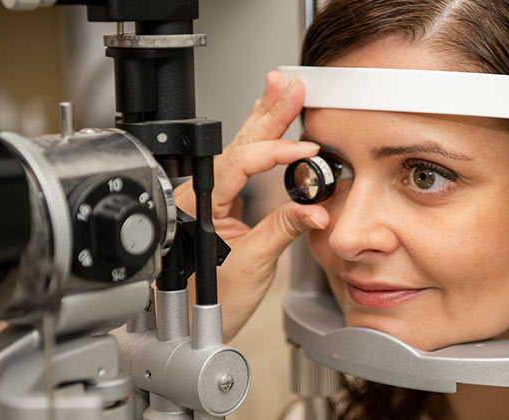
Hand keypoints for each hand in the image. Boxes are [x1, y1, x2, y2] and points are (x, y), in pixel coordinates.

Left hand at [174, 71, 328, 341]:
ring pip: (237, 150)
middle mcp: (199, 194)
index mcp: (200, 204)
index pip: (242, 163)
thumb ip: (285, 229)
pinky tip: (267, 126)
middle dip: (267, 113)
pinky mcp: (218, 205)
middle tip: (290, 87)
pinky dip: (258, 144)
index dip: (277, 153)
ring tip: (280, 93)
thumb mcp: (255, 264)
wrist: (193, 324)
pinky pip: (239, 165)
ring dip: (263, 121)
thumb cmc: (208, 302)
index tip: (307, 151)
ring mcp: (207, 197)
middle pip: (238, 145)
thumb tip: (316, 210)